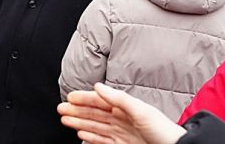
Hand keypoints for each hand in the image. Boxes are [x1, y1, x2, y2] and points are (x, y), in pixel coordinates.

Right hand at [57, 83, 185, 143]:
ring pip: (96, 126)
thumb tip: (98, 86)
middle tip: (61, 109)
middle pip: (95, 113)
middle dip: (77, 111)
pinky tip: (81, 133)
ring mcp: (122, 133)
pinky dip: (91, 136)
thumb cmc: (163, 130)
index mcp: (126, 107)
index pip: (100, 100)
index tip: (69, 97)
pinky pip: (102, 140)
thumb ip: (118, 98)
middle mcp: (122, 119)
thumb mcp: (140, 110)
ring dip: (80, 122)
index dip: (84, 98)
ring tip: (65, 120)